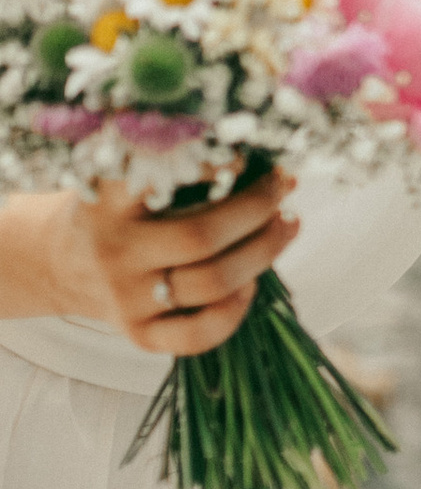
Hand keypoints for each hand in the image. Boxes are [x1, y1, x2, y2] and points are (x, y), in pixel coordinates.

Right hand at [44, 172, 298, 357]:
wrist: (65, 264)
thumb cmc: (120, 210)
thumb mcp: (126, 178)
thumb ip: (178, 169)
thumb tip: (266, 164)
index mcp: (106, 203)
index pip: (158, 180)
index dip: (210, 167)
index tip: (248, 154)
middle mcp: (114, 251)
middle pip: (201, 236)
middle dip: (257, 208)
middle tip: (284, 185)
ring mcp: (126, 298)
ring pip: (213, 282)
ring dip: (264, 251)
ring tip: (287, 223)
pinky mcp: (140, 334)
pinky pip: (201, 333)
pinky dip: (237, 308)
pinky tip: (252, 282)